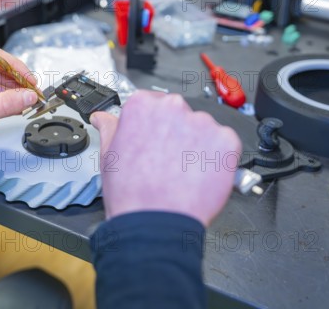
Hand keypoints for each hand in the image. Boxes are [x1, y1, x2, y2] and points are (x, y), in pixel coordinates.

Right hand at [90, 91, 241, 226]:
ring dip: (197, 145)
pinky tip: (199, 174)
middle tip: (166, 160)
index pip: (152, 103)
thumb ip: (109, 128)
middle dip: (175, 133)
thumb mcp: (109, 155)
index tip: (152, 141)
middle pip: (178, 114)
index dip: (152, 126)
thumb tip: (102, 117)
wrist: (155, 224)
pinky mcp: (226, 142)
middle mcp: (173, 107)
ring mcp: (202, 123)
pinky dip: (217, 157)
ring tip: (182, 171)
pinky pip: (224, 144)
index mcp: (143, 106)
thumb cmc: (131, 194)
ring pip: (202, 128)